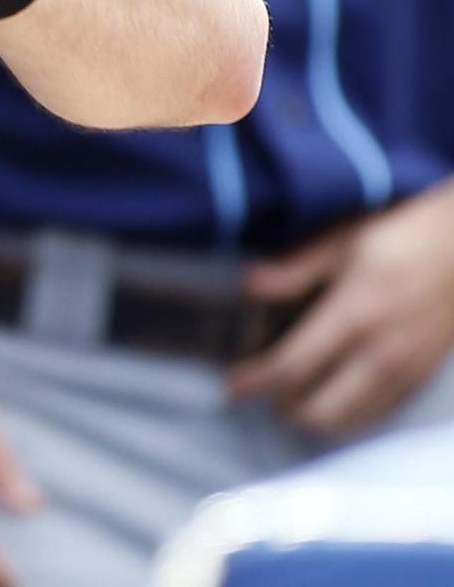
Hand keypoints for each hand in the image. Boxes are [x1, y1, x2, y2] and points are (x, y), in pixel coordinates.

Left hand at [230, 178, 453, 436]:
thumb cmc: (402, 237)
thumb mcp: (343, 241)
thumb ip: (295, 270)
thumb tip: (248, 287)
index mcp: (354, 316)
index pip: (293, 367)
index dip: (256, 383)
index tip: (232, 390)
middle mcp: (381, 353)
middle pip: (322, 411)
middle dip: (285, 407)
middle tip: (264, 389)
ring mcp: (408, 370)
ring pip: (354, 420)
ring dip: (319, 415)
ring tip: (296, 393)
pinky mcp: (425, 376)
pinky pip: (382, 413)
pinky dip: (353, 413)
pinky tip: (337, 394)